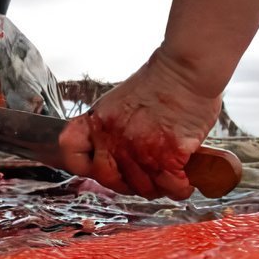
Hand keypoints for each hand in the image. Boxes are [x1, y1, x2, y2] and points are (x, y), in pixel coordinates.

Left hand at [60, 50, 221, 200]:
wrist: (185, 69)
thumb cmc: (159, 80)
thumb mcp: (116, 100)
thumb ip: (109, 125)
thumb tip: (113, 145)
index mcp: (98, 124)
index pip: (74, 157)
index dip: (85, 166)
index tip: (100, 166)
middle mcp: (114, 142)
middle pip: (111, 182)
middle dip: (128, 184)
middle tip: (143, 176)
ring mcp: (140, 152)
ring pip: (145, 189)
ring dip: (158, 187)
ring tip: (167, 177)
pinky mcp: (168, 157)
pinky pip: (172, 188)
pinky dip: (180, 189)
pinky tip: (184, 180)